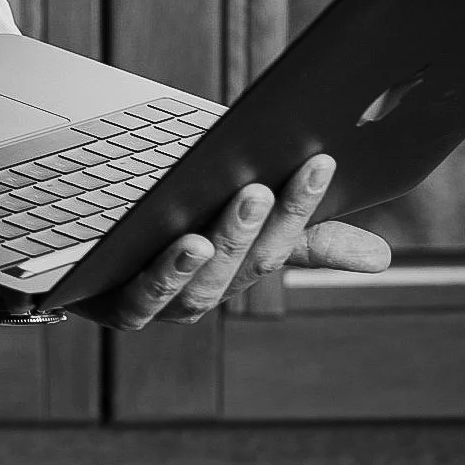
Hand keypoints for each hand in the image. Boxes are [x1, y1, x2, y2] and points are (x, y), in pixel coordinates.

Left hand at [86, 155, 390, 330]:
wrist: (81, 242)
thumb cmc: (173, 223)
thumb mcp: (236, 216)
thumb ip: (301, 236)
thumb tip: (384, 258)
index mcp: (238, 270)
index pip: (280, 242)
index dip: (301, 205)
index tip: (320, 158)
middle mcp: (204, 295)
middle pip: (236, 268)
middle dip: (250, 229)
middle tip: (258, 186)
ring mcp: (158, 305)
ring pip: (191, 290)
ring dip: (207, 257)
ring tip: (212, 225)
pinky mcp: (108, 306)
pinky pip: (138, 302)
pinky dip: (158, 278)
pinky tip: (175, 248)